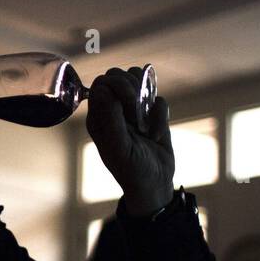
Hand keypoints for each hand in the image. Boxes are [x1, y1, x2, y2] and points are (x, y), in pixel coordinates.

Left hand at [85, 67, 174, 216]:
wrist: (155, 184)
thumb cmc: (131, 170)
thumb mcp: (119, 148)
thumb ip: (110, 119)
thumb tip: (102, 90)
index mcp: (99, 117)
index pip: (102, 83)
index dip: (116, 86)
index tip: (129, 102)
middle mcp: (113, 110)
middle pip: (118, 76)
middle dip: (131, 89)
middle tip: (137, 113)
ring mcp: (133, 110)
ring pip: (138, 81)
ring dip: (147, 100)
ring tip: (144, 123)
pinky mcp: (152, 113)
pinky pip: (158, 98)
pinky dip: (160, 116)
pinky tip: (155, 135)